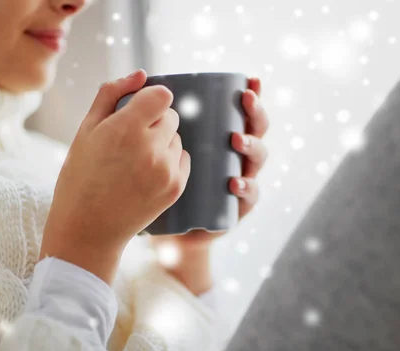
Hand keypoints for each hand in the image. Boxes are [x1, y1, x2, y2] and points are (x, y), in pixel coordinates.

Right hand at [40, 69, 190, 284]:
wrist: (87, 229)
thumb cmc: (80, 177)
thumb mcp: (85, 131)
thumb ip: (111, 94)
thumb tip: (140, 74)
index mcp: (125, 128)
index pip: (163, 94)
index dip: (150, 99)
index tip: (138, 111)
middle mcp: (151, 148)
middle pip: (172, 115)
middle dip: (155, 121)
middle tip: (130, 141)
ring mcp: (166, 170)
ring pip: (177, 138)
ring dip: (162, 142)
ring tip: (135, 162)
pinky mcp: (176, 187)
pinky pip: (183, 159)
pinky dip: (169, 161)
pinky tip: (147, 174)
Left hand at [150, 77, 269, 251]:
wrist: (157, 226)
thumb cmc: (148, 177)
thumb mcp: (144, 141)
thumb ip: (141, 109)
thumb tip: (141, 76)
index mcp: (220, 136)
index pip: (241, 111)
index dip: (252, 94)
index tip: (249, 81)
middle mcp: (234, 155)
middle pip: (257, 129)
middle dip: (255, 113)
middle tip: (245, 101)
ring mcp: (239, 178)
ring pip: (258, 158)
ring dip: (251, 146)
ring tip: (236, 140)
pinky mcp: (236, 207)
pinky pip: (250, 196)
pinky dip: (246, 188)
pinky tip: (234, 182)